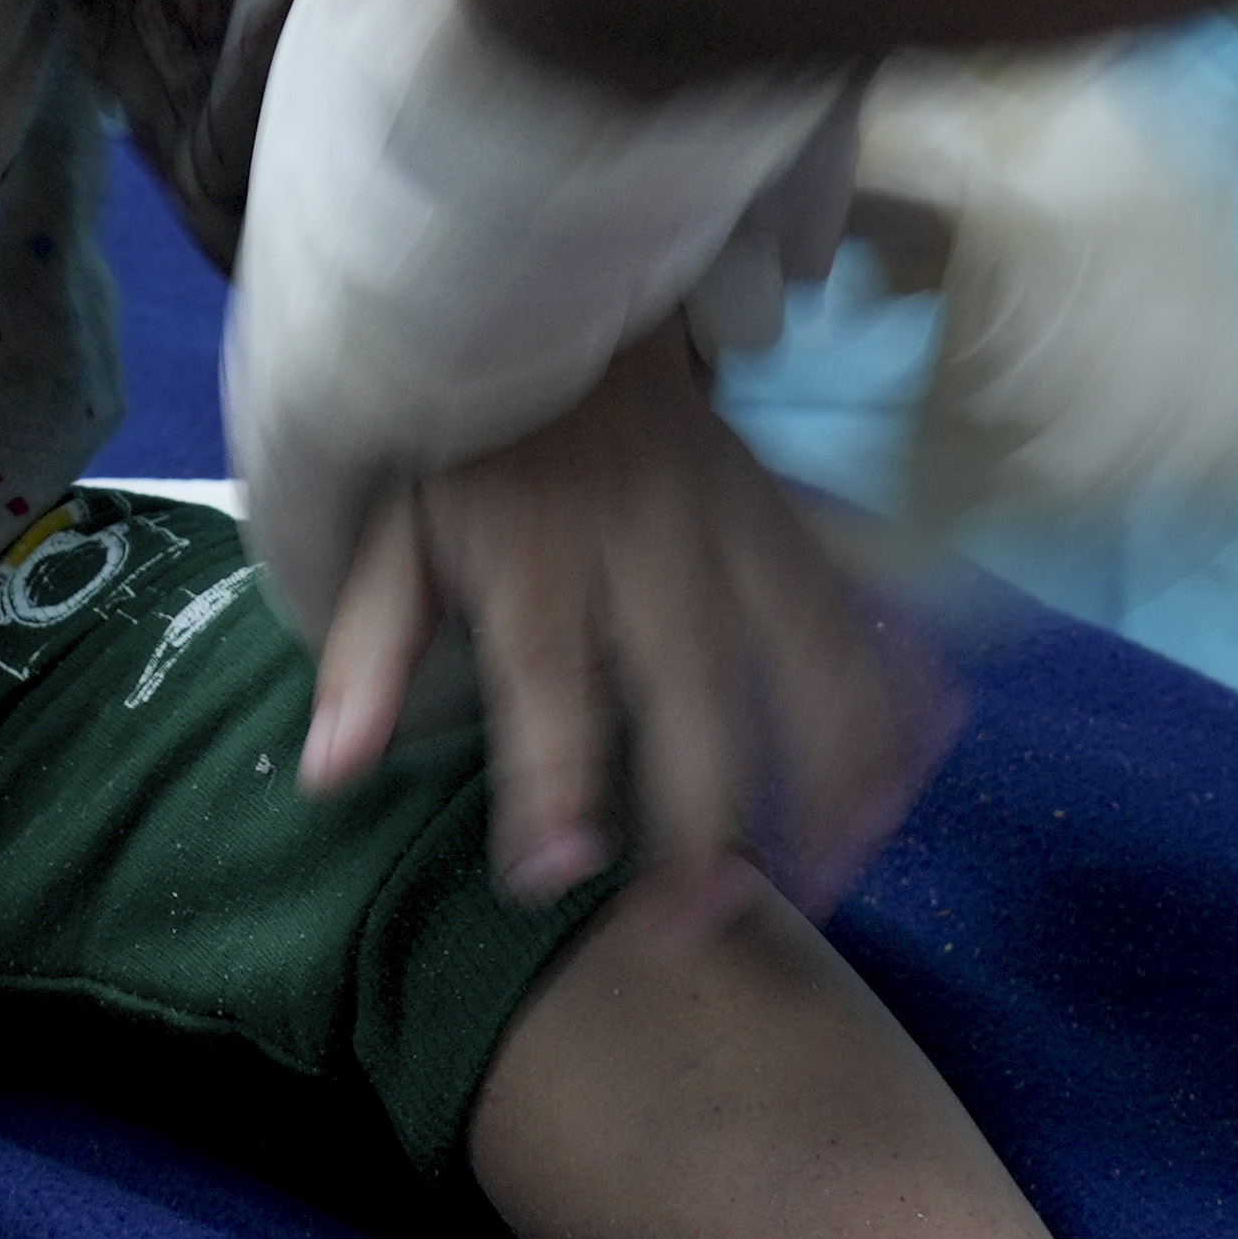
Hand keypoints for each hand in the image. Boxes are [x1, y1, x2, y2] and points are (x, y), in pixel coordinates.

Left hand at [290, 324, 945, 912]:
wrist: (569, 315)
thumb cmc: (471, 451)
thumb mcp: (391, 530)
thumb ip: (370, 652)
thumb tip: (330, 773)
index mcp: (533, 550)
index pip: (543, 675)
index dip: (551, 778)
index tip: (551, 877)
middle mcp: (648, 540)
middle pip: (692, 681)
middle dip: (707, 810)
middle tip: (701, 923)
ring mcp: (737, 527)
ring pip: (805, 652)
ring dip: (829, 770)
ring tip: (830, 876)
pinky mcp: (793, 522)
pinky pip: (859, 611)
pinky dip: (894, 692)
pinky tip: (907, 777)